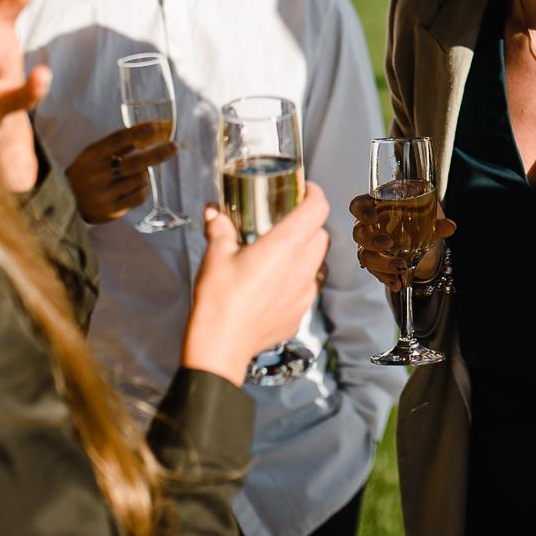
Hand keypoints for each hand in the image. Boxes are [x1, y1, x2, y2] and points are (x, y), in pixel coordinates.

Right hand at [65, 124, 177, 223]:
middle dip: (158, 153)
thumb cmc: (86, 172)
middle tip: (174, 147)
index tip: (159, 126)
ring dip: (146, 174)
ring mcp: (104, 194)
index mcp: (92, 155)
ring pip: (141, 179)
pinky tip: (138, 185)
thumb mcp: (93, 154)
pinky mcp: (111, 211)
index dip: (141, 131)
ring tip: (136, 173)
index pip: (119, 139)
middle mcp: (97, 174)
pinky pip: (139, 196)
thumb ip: (117, 146)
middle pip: (135, 162)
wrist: (65, 203)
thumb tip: (151, 132)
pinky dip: (144, 189)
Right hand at [182, 181, 330, 381]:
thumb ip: (219, 228)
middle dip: (310, 223)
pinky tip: (275, 283)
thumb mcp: (215, 255)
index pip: (317, 209)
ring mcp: (305, 293)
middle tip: (288, 220)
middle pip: (321, 235)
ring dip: (306, 252)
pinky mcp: (300, 314)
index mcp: (286, 245)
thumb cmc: (219, 301)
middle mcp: (302, 268)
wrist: (220, 346)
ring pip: (317, 263)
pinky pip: (308, 289)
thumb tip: (215, 213)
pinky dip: (298, 280)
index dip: (314, 194)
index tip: (305, 190)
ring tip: (282, 252)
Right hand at [348, 193, 454, 289]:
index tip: (373, 217)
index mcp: (377, 207)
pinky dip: (387, 278)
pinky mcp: (376, 263)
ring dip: (381, 263)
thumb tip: (450, 227)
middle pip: (359, 233)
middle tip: (389, 244)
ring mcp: (370, 246)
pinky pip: (375, 272)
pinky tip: (398, 283)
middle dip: (371, 240)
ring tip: (400, 267)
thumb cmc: (421, 218)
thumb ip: (437, 222)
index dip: (361, 211)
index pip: (358, 205)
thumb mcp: (430, 218)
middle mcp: (369, 227)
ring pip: (365, 255)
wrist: (426, 240)